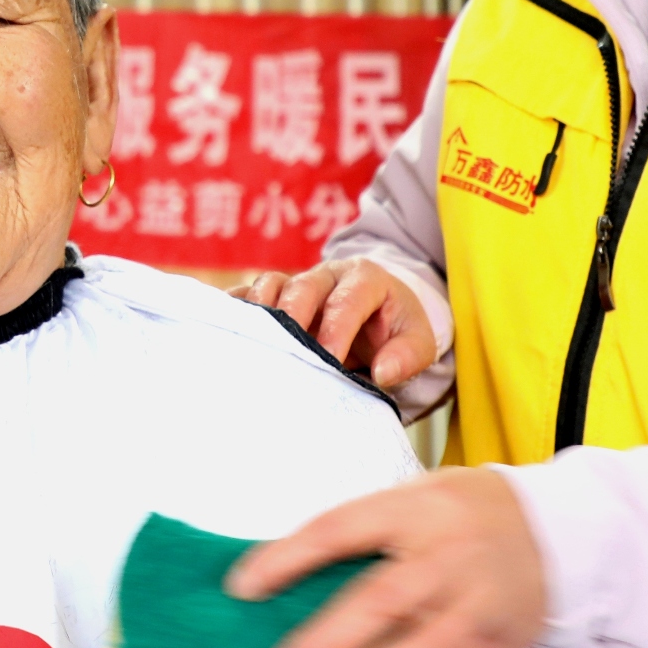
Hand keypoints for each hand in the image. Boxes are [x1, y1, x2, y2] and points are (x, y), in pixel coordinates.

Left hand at [226, 468, 545, 647]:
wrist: (557, 533)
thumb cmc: (466, 513)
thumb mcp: (414, 498)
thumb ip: (360, 531)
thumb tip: (285, 571)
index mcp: (414, 508)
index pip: (338, 530)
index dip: (287, 558)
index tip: (245, 585)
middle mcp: (447, 553)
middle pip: (382, 600)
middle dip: (329, 641)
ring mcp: (476, 601)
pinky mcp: (498, 641)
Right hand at [237, 257, 437, 387]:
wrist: (379, 312)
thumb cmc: (396, 328)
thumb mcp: (418, 340)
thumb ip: (407, 355)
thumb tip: (383, 372)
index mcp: (365, 279)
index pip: (347, 301)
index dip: (335, 330)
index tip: (329, 360)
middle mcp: (327, 275)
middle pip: (303, 287)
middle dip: (293, 319)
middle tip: (287, 353)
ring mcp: (297, 281)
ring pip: (271, 285)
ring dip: (261, 313)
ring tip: (255, 344)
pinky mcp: (275, 294)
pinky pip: (249, 294)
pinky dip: (237, 310)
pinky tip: (229, 332)